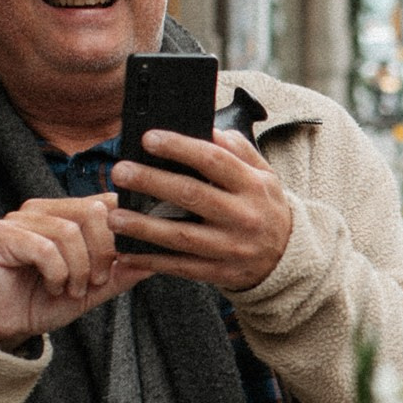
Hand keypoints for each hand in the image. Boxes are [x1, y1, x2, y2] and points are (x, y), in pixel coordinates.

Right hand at [0, 192, 132, 343]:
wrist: (3, 325)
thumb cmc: (42, 302)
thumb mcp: (92, 289)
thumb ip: (120, 273)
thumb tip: (154, 260)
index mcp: (66, 213)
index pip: (105, 202)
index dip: (122, 231)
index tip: (124, 261)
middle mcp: (43, 209)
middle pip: (92, 212)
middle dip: (103, 252)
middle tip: (96, 282)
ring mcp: (20, 219)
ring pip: (69, 232)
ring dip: (78, 269)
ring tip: (72, 290)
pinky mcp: (2, 235)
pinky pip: (44, 248)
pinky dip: (56, 273)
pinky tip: (52, 287)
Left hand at [109, 127, 294, 294]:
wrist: (288, 259)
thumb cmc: (265, 208)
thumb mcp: (264, 175)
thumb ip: (238, 150)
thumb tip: (207, 129)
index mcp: (253, 185)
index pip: (213, 160)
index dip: (180, 147)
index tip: (149, 138)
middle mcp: (243, 216)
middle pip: (191, 195)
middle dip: (152, 182)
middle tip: (120, 171)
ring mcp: (231, 247)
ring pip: (181, 236)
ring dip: (143, 226)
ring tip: (114, 216)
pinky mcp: (219, 273)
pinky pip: (180, 267)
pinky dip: (151, 261)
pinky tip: (127, 251)